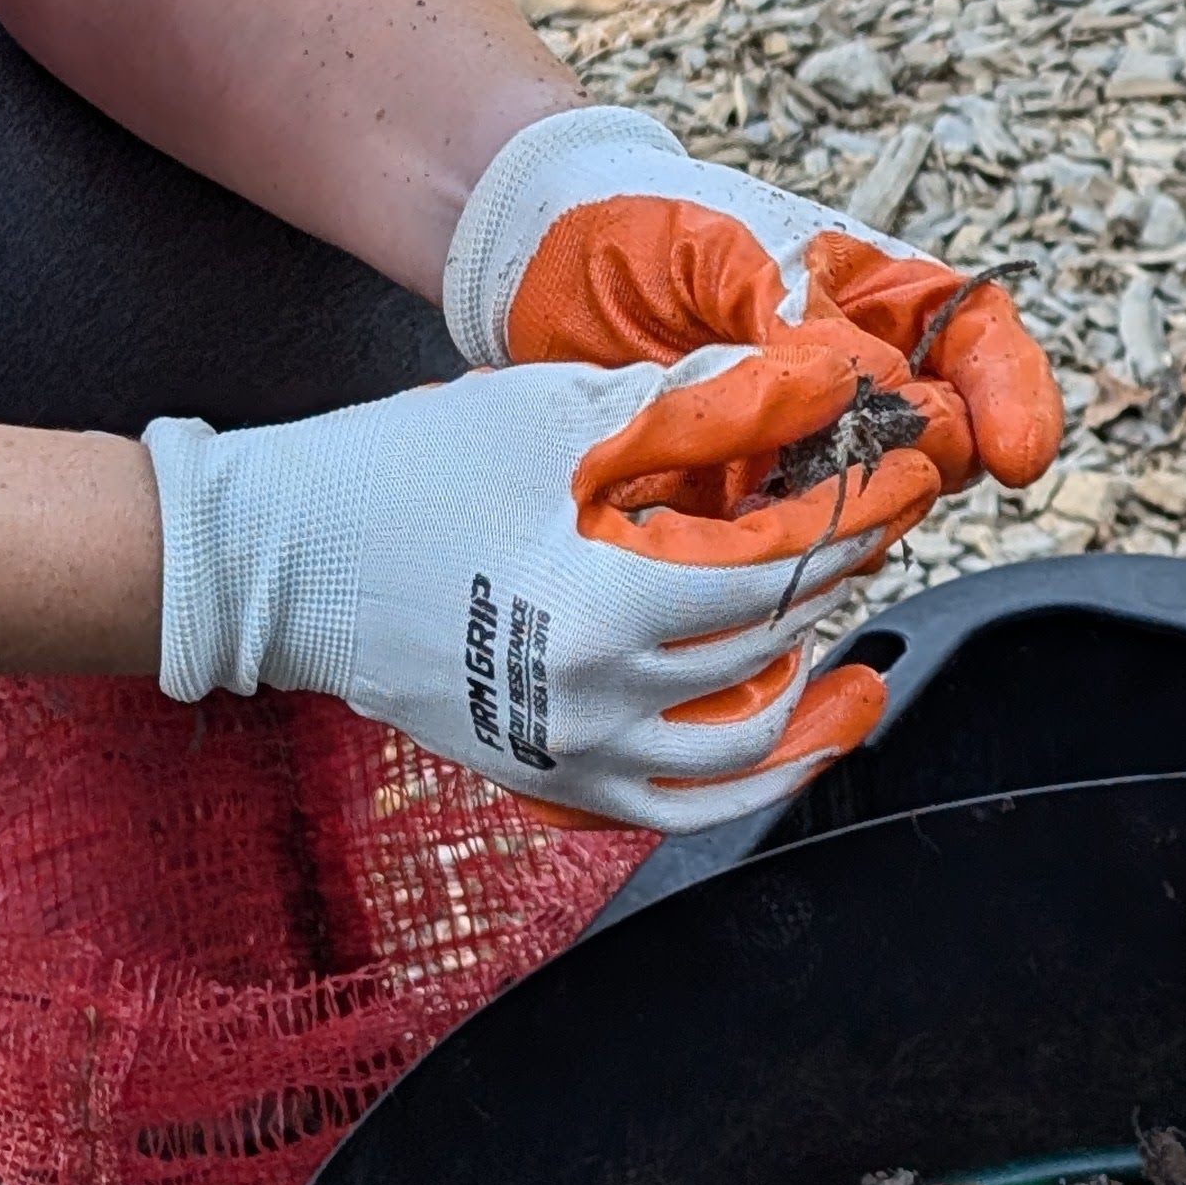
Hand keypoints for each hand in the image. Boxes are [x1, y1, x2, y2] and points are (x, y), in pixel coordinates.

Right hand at [146, 338, 936, 832]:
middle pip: (772, 645)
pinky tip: (789, 729)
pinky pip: (676, 806)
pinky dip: (748, 776)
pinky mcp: (544, 776)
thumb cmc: (408, 469)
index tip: (907, 479)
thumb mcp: (557, 412)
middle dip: (841, 578)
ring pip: (743, 752)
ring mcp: (569, 754)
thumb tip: (811, 379)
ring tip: (855, 644)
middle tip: (883, 526)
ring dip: (814, 696)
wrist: (278, 561)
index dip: (855, 516)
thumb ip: (691, 404)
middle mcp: (598, 700)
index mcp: (606, 604)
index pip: (778, 567)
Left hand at [442, 107, 1061, 505]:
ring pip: (871, 503)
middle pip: (943, 439)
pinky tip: (749, 547)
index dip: (1015, 397)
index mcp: (869, 298)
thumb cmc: (630, 222)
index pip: (978, 343)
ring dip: (856, 516)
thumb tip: (878, 384)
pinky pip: (789, 544)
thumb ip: (796, 315)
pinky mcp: (737, 504)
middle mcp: (853, 378)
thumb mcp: (716, 250)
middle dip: (932, 466)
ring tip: (801, 508)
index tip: (1020, 456)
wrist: (520, 267)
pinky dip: (784, 552)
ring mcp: (797, 446)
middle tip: (896, 475)